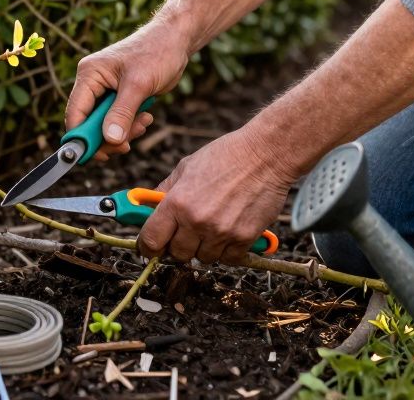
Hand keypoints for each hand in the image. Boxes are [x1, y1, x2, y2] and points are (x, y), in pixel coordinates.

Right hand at [66, 22, 190, 158]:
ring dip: (123, 132)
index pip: (75, 113)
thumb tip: (109, 139)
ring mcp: (105, 91)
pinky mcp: (118, 97)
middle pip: (88, 123)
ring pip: (104, 125)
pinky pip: (117, 120)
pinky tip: (145, 117)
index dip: (82, 137)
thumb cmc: (157, 52)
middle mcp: (92, 83)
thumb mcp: (139, 85)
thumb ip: (122, 113)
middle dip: (107, 137)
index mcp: (89, 74)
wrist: (175, 41)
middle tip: (126, 145)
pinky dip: (130, 125)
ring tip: (143, 123)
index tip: (98, 155)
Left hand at [139, 128, 295, 264]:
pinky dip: (227, 250)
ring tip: (212, 226)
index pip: (151, 240)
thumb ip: (165, 191)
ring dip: (204, 248)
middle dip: (178, 246)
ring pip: (204, 258)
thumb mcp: (186, 167)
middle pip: (177, 254)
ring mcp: (221, 232)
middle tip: (186, 233)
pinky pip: (228, 259)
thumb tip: (148, 208)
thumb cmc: (224, 156)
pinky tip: (229, 231)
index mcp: (177, 203)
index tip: (150, 247)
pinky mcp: (244, 238)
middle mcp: (197, 221)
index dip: (147, 246)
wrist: (265, 155)